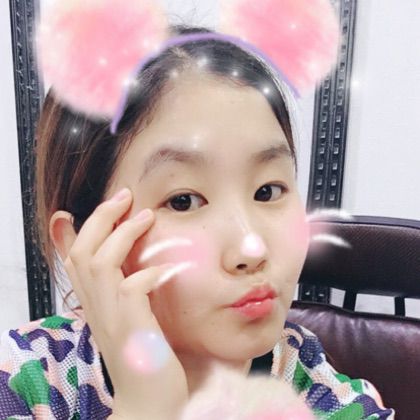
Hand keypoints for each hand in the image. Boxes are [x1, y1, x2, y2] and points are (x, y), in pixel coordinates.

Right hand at [62, 188, 188, 418]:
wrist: (148, 404)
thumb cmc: (145, 360)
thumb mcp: (132, 321)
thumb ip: (130, 294)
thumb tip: (143, 270)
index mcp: (95, 304)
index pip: (73, 262)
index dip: (70, 234)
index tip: (71, 212)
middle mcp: (97, 307)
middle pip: (83, 252)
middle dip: (100, 218)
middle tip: (124, 196)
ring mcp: (111, 316)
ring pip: (100, 262)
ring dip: (122, 234)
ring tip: (146, 216)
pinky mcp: (131, 326)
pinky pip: (132, 288)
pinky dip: (149, 273)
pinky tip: (167, 270)